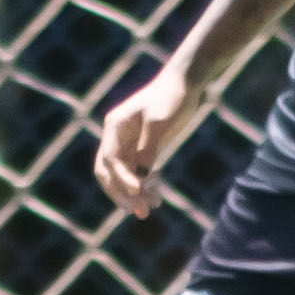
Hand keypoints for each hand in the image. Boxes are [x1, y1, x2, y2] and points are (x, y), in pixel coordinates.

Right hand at [93, 65, 208, 219]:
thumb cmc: (172, 97)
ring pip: (125, 176)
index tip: (138, 191)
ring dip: (134, 194)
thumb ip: (148, 147)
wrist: (186, 83)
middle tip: (137, 212)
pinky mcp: (143, 147)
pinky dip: (146, 186)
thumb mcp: (160, 121)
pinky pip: (139, 172)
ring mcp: (129, 143)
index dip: (122, 178)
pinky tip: (158, 198)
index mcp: (115, 126)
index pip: (111, 159)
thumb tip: (141, 175)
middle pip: (109, 172)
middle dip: (120, 193)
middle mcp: (117, 136)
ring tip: (150, 210)